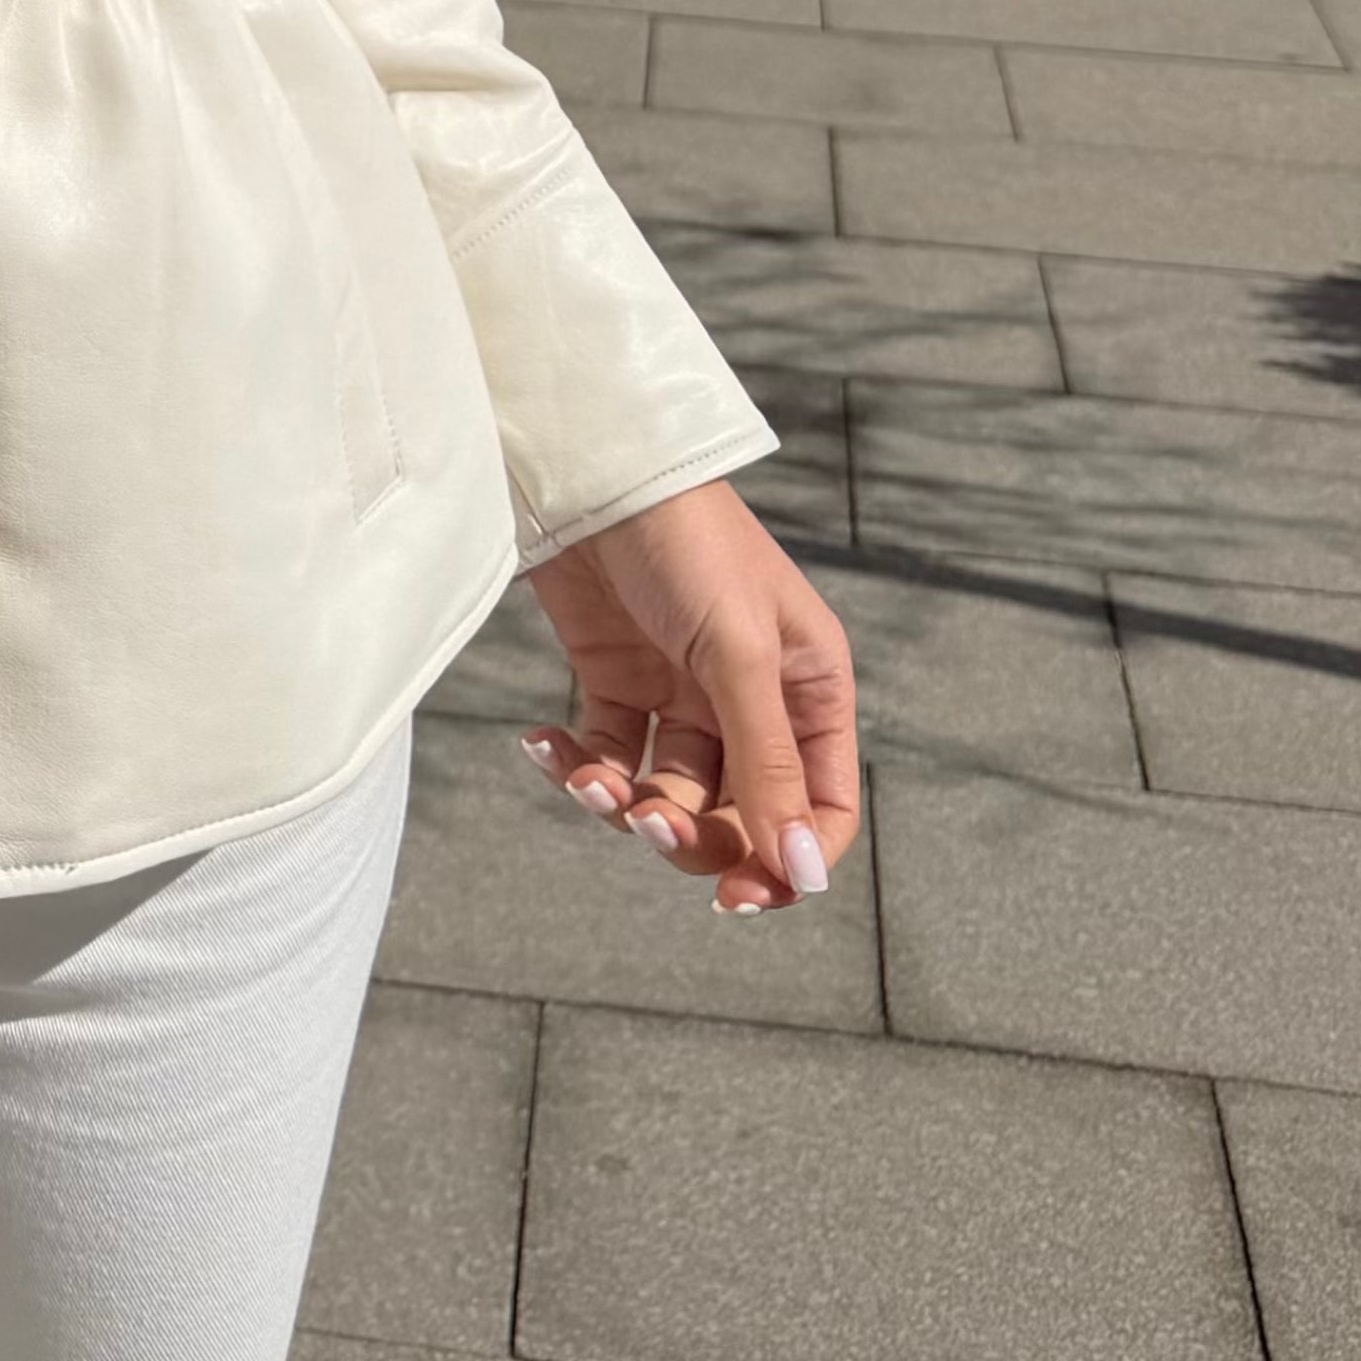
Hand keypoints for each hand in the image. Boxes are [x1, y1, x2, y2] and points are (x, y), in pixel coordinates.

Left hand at [517, 479, 859, 918]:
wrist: (593, 465)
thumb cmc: (688, 541)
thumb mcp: (739, 652)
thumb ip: (768, 765)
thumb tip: (803, 875)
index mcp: (810, 689)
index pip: (819, 810)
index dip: (785, 862)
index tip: (737, 895)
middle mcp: (753, 698)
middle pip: (739, 816)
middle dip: (692, 834)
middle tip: (647, 822)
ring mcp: (683, 691)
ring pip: (667, 794)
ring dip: (628, 805)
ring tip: (590, 782)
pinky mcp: (617, 679)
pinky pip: (606, 754)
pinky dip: (576, 764)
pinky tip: (542, 743)